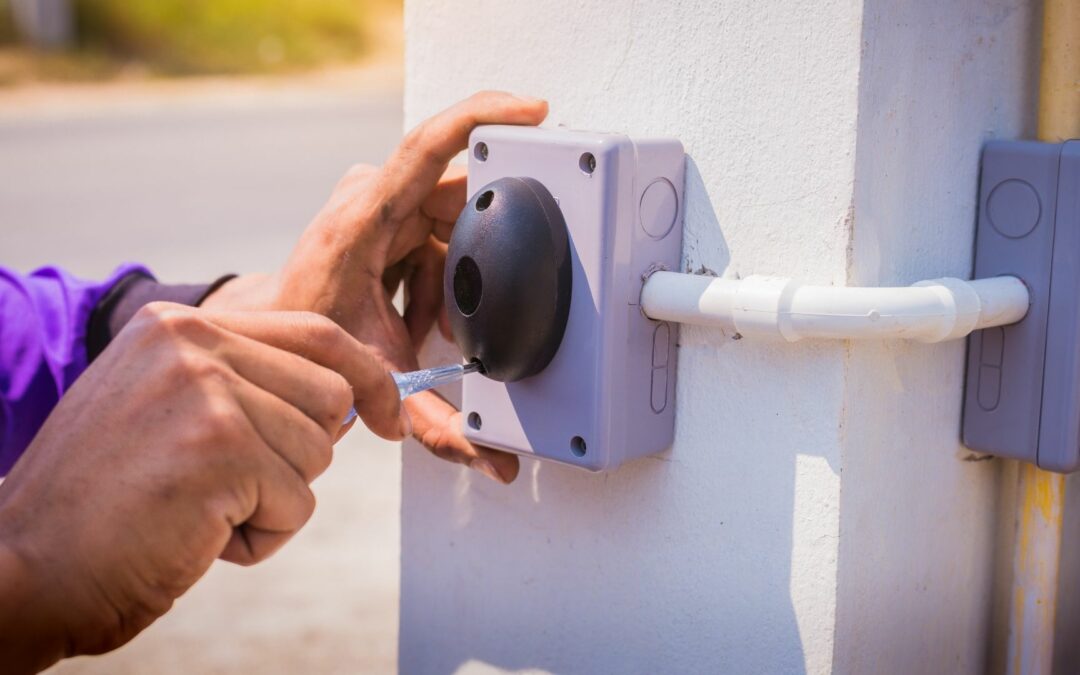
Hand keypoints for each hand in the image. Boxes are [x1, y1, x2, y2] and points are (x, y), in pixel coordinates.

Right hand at [0, 303, 403, 671]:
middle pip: (330, 398)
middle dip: (296, 457)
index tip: (390, 416)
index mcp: (181, 326)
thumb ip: (245, 384)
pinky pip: (297, 505)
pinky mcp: (221, 449)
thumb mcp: (166, 406)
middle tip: (224, 485)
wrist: (25, 564)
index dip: (366, 378)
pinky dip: (259, 536)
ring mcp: (207, 391)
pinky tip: (195, 535)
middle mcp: (194, 343)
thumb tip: (348, 398)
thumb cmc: (102, 500)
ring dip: (272, 501)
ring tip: (198, 509)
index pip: (316, 334)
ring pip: (317, 454)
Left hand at [204, 91, 548, 483]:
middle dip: (477, 255)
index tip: (533, 112)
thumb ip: (437, 426)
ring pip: (453, 219)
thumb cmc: (311, 349)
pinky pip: (439, 227)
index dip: (485, 118)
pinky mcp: (383, 204)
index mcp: (363, 221)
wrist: (271, 340)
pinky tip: (416, 311)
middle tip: (454, 312)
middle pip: (458, 199)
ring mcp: (374, 195)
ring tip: (420, 324)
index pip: (430, 148)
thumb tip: (495, 462)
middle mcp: (368, 195)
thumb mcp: (379, 385)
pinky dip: (443, 271)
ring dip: (454, 273)